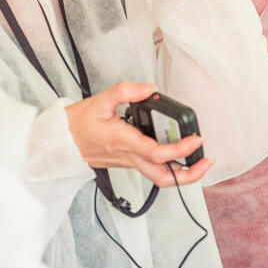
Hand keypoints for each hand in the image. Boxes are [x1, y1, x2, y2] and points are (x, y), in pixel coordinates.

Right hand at [64, 81, 212, 187]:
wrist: (62, 141)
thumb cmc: (78, 123)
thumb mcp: (99, 100)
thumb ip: (125, 91)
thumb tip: (149, 89)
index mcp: (123, 141)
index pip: (157, 152)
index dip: (180, 149)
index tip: (196, 139)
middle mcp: (129, 156)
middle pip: (163, 177)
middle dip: (189, 175)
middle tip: (205, 161)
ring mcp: (129, 162)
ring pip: (159, 177)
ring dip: (182, 174)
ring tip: (197, 161)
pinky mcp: (128, 163)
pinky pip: (152, 171)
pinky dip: (169, 167)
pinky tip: (177, 156)